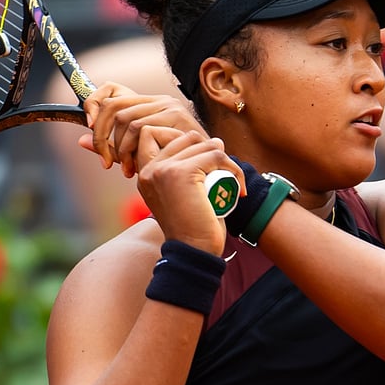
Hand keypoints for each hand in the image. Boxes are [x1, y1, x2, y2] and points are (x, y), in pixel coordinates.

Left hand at [80, 82, 205, 177]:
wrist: (211, 182)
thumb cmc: (175, 171)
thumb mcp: (138, 157)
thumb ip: (113, 148)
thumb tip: (80, 140)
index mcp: (149, 105)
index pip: (112, 90)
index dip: (94, 105)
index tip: (90, 131)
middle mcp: (160, 101)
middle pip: (114, 106)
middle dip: (103, 137)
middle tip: (106, 163)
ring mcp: (170, 107)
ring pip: (126, 120)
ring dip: (119, 149)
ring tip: (126, 170)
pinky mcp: (177, 118)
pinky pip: (141, 128)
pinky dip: (131, 151)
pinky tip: (135, 169)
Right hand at [135, 128, 241, 254]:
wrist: (194, 251)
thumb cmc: (194, 228)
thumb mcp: (184, 195)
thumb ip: (188, 170)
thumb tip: (216, 141)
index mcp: (145, 174)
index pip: (158, 134)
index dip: (186, 141)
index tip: (204, 163)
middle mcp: (149, 169)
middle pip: (188, 136)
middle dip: (210, 150)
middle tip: (222, 174)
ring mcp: (164, 169)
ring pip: (204, 144)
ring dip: (224, 159)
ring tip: (231, 180)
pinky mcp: (182, 172)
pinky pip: (216, 155)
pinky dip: (234, 168)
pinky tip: (239, 187)